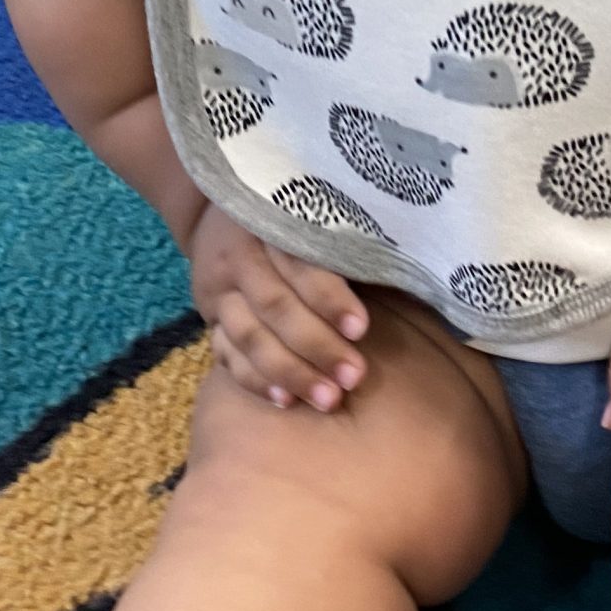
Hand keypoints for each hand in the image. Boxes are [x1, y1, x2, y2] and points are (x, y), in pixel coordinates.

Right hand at [190, 207, 369, 411]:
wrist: (224, 210)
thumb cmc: (295, 214)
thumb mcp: (315, 213)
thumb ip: (342, 242)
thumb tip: (401, 271)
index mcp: (271, 223)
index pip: (301, 265)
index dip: (330, 299)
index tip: (360, 329)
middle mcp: (239, 257)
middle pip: (275, 307)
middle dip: (316, 346)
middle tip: (352, 377)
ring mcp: (219, 290)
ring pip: (248, 336)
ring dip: (288, 372)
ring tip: (327, 399)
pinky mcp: (209, 317)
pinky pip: (226, 354)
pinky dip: (254, 379)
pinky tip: (285, 400)